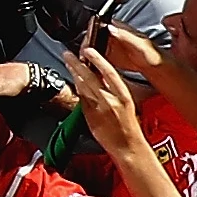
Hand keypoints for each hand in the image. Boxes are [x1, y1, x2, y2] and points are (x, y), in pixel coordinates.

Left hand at [59, 24, 152, 153]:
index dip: (97, 59)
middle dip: (78, 63)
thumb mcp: (125, 103)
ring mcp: (99, 108)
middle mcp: (110, 100)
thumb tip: (100, 76)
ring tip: (68, 63)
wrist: (128, 147)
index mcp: (123, 95)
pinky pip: (80, 99)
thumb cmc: (128, 126)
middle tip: (68, 54)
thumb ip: (112, 89)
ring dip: (73, 74)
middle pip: (90, 77)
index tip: (89, 50)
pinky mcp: (89, 116)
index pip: (109, 72)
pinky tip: (72, 82)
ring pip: (82, 86)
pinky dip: (76, 89)